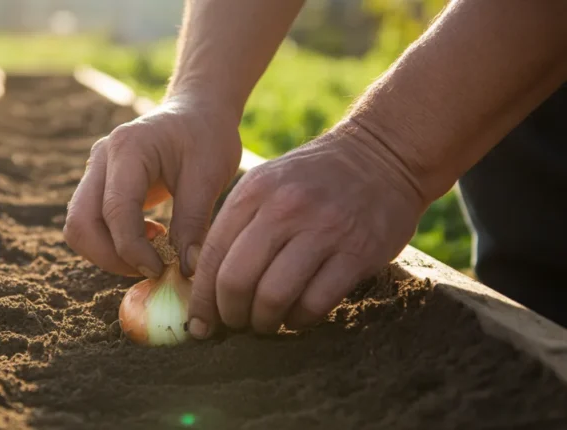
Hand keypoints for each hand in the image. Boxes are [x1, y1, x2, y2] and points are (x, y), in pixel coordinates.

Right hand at [64, 95, 241, 277]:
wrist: (197, 110)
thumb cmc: (206, 136)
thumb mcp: (210, 176)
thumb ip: (194, 223)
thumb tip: (187, 270)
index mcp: (128, 149)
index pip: (115, 211)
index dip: (132, 250)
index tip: (160, 269)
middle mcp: (102, 158)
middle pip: (81, 223)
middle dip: (111, 258)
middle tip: (151, 267)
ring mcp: (95, 170)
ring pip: (79, 227)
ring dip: (108, 253)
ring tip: (152, 252)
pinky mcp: (99, 184)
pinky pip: (90, 223)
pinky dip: (112, 242)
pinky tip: (149, 237)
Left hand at [187, 122, 427, 337]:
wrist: (384, 154)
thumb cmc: (315, 178)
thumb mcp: (268, 182)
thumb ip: (236, 223)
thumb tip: (203, 280)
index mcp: (254, 191)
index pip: (212, 254)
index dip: (201, 298)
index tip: (198, 323)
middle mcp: (285, 208)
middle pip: (237, 280)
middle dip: (229, 314)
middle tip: (235, 324)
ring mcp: (324, 230)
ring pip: (274, 297)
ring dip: (264, 322)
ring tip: (265, 323)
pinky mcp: (358, 252)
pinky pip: (316, 303)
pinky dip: (300, 320)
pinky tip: (297, 317)